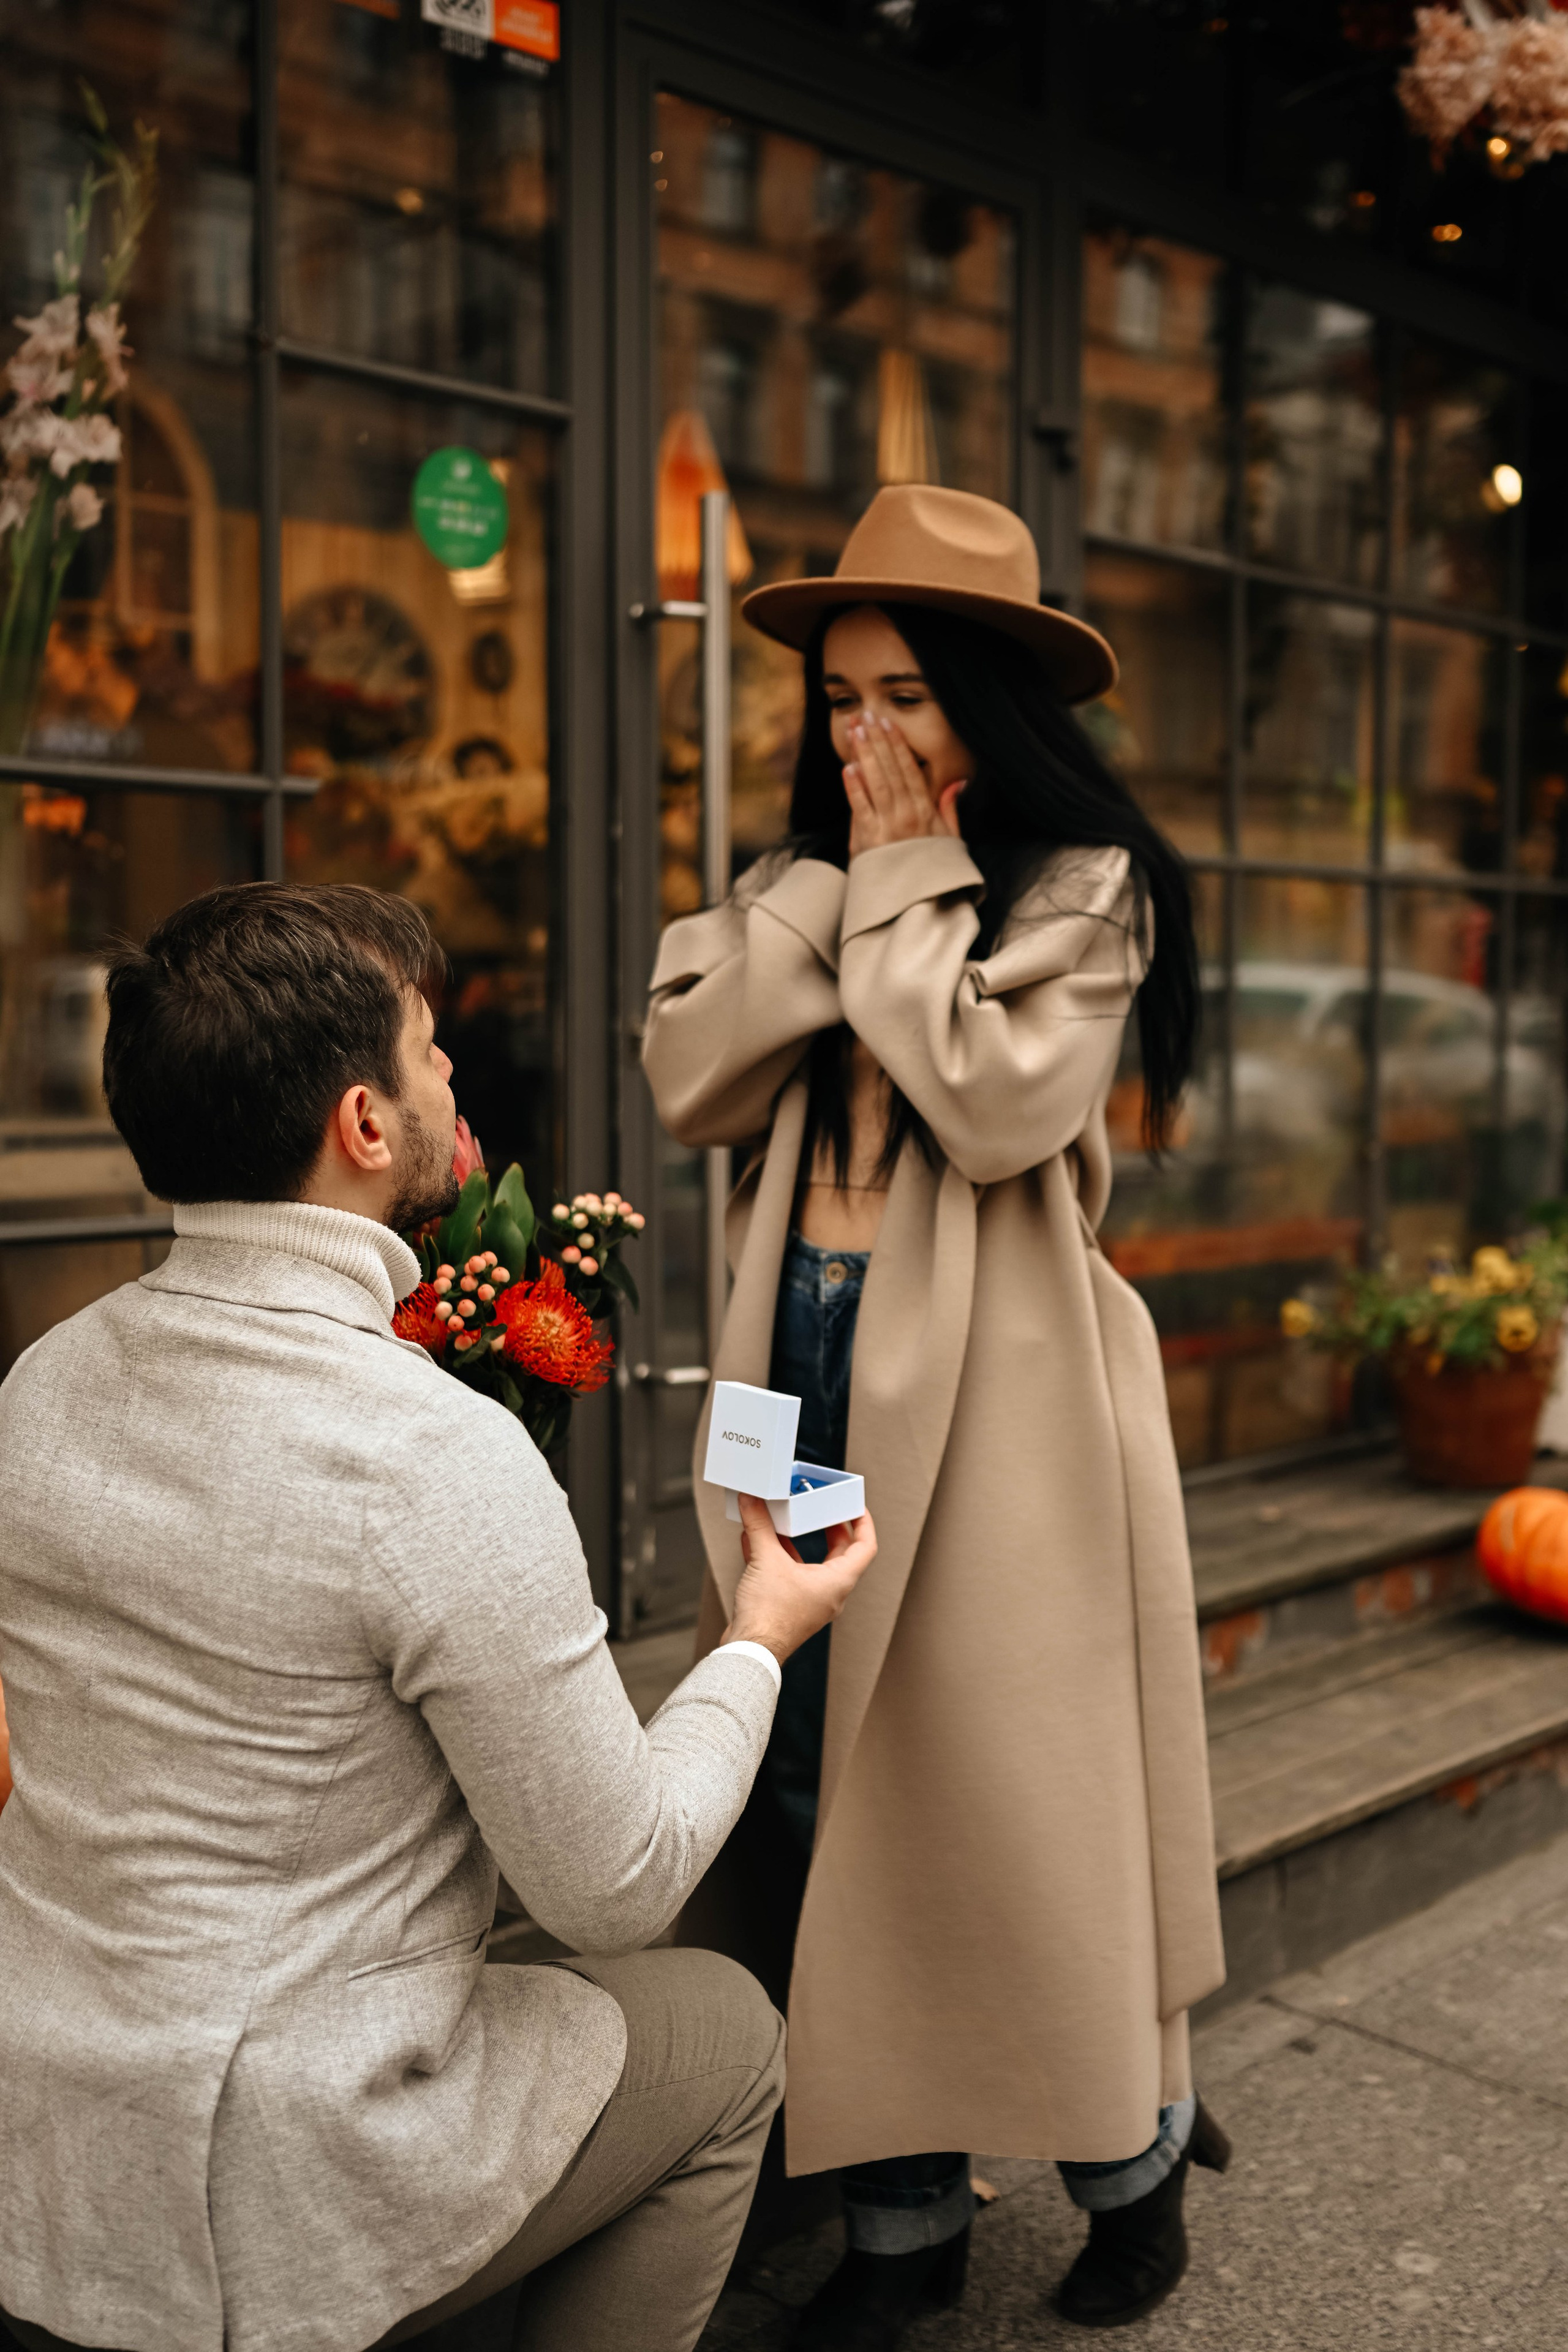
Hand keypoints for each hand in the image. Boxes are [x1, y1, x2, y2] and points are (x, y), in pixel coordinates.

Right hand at [722, 1493, 876, 1664]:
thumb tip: (752, 1500)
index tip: (856, 1505)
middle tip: (820, 1508)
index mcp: (838, 1582)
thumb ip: (759, 1526)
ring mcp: (810, 1602)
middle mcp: (829, 1593)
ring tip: (783, 1521)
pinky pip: (790, 1576)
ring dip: (796, 1542)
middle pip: (839, 1554)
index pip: (865, 1547)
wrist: (749, 1652)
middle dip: (828, 1528)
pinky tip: (757, 1540)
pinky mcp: (790, 1608)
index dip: (863, 1522)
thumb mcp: (766, 1560)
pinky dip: (777, 1557)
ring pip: (811, 1565)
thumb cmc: (769, 1617)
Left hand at [843, 714, 965, 860]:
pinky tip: (848, 767)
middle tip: (867, 716)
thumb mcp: (949, 840)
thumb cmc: (932, 872)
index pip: (910, 770)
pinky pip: (859, 809)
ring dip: (864, 754)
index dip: (897, 745)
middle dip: (877, 741)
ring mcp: (886, 829)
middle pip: (890, 770)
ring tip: (855, 731)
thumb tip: (957, 782)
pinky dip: (853, 787)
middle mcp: (906, 817)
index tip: (888, 723)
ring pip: (874, 783)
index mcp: (926, 813)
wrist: (915, 906)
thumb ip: (950, 809)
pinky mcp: (867, 842)